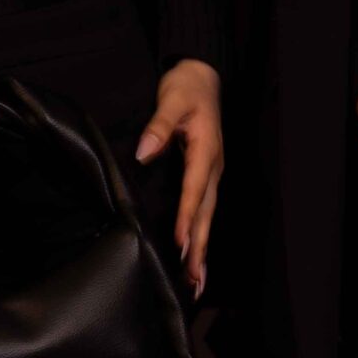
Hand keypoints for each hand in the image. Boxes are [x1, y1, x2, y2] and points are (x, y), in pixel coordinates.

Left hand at [137, 59, 222, 298]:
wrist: (202, 75)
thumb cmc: (186, 88)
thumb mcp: (171, 100)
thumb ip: (159, 126)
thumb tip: (144, 152)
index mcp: (206, 151)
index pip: (194, 189)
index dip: (186, 217)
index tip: (180, 243)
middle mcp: (213, 167)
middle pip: (205, 213)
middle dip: (200, 248)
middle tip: (193, 281)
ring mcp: (213, 173)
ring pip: (207, 216)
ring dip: (202, 249)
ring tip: (197, 282)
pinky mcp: (207, 175)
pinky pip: (204, 210)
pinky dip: (201, 235)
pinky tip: (195, 255)